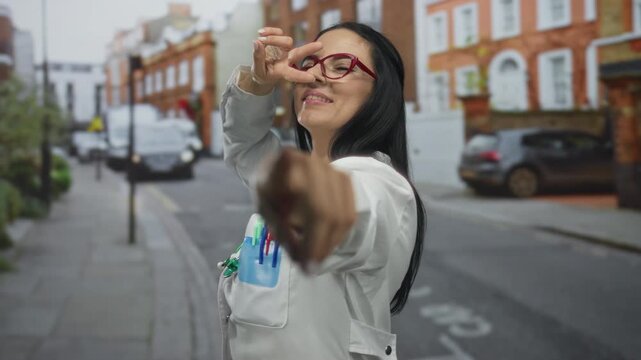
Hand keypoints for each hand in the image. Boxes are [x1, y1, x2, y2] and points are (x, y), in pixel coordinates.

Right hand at [251, 27, 323, 87]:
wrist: (260, 68)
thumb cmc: (261, 73)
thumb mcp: (257, 70)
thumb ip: (257, 58)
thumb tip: (257, 42)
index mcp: (283, 72)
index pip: (293, 74)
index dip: (301, 76)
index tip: (312, 78)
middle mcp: (287, 60)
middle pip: (299, 53)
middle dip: (309, 49)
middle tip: (320, 45)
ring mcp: (285, 50)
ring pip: (286, 41)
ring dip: (273, 39)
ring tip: (260, 39)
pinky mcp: (280, 41)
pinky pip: (279, 32)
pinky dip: (270, 31)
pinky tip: (260, 32)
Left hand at [255, 148, 356, 270]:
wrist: (281, 167)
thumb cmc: (270, 190)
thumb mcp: (264, 209)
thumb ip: (280, 231)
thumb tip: (301, 259)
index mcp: (286, 164)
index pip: (305, 204)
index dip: (310, 238)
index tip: (305, 265)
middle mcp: (313, 163)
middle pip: (327, 213)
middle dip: (321, 247)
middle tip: (310, 268)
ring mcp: (332, 169)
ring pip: (343, 215)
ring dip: (331, 243)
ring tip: (316, 258)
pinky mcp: (344, 178)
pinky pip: (349, 213)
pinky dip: (339, 234)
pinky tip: (326, 243)